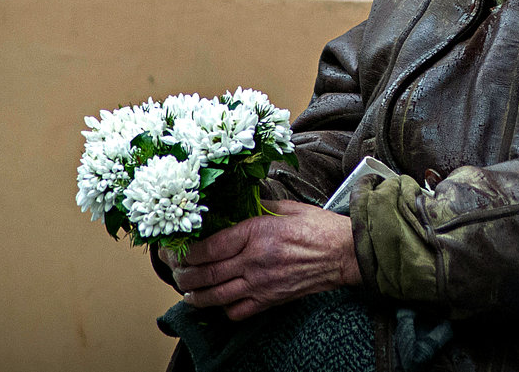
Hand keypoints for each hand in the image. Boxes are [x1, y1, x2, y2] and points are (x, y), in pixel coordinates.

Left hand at [158, 200, 361, 320]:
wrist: (344, 253)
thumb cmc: (318, 227)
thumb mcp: (286, 207)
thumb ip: (256, 207)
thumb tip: (235, 205)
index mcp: (256, 234)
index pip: (208, 248)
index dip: (185, 252)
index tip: (176, 249)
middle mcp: (254, 262)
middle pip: (205, 275)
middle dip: (182, 275)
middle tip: (174, 270)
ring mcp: (261, 285)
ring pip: (215, 297)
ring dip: (194, 295)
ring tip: (187, 289)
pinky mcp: (270, 301)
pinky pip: (237, 311)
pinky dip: (222, 309)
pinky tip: (218, 300)